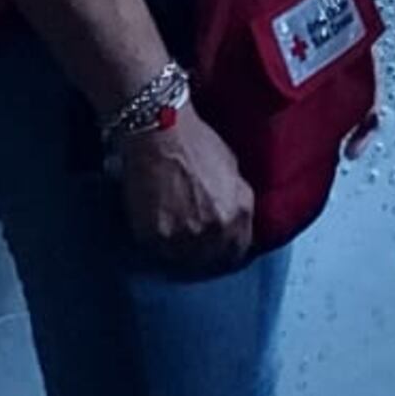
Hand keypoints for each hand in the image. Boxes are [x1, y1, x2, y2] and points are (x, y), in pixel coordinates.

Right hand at [116, 101, 256, 270]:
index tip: (219, 251)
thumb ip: (236, 200)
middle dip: (204, 256)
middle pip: (212, 261)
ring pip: (185, 263)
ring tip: (173, 242)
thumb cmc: (197, 142)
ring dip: (181, 255)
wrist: (161, 132)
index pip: (238, 251)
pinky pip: (159, 255)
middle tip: (193, 248)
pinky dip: (159, 248)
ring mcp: (185, 237)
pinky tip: (157, 235)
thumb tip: (234, 220)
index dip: (228, 252)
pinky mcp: (155, 238)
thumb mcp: (233, 170)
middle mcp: (216, 230)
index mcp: (239, 214)